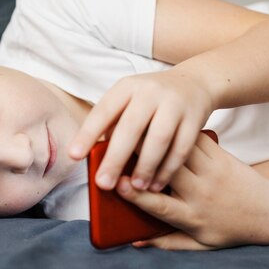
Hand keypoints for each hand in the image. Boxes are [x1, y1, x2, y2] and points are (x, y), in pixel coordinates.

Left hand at [69, 69, 212, 191]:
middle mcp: (149, 92)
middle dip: (115, 158)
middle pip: (130, 127)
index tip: (73, 156)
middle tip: (103, 183)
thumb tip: (92, 156)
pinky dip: (168, 169)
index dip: (87, 134)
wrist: (195, 82)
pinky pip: (181, 148)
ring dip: (145, 167)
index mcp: (127, 87)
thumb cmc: (151, 99)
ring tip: (135, 186)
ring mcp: (174, 103)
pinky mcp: (194, 118)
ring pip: (158, 139)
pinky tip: (157, 184)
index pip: (103, 111)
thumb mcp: (129, 100)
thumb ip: (113, 123)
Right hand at [116, 133, 268, 249]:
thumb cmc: (231, 229)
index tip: (119, 183)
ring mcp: (212, 172)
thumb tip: (137, 242)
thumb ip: (169, 243)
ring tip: (134, 126)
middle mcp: (201, 193)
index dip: (137, 195)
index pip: (160, 205)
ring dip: (156, 137)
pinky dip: (176, 129)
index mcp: (192, 217)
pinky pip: (194, 139)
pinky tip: (160, 121)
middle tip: (117, 142)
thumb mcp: (202, 244)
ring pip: (179, 150)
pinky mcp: (220, 156)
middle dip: (141, 156)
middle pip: (167, 171)